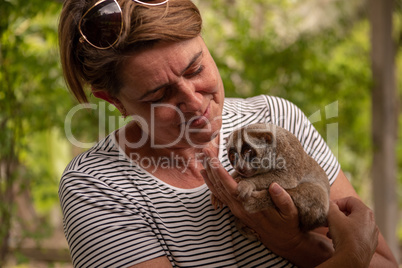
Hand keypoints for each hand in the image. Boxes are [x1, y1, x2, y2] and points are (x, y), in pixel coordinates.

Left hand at [201, 148, 316, 252]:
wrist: (283, 240)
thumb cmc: (287, 224)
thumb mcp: (291, 212)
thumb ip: (283, 200)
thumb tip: (274, 186)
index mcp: (250, 206)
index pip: (230, 187)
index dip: (220, 173)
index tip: (213, 160)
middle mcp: (239, 208)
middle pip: (220, 186)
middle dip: (212, 168)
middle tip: (205, 151)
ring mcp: (236, 209)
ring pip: (217, 190)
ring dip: (209, 174)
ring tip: (204, 158)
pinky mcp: (236, 209)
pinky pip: (220, 195)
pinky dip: (212, 183)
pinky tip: (207, 174)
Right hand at [323, 197, 378, 266]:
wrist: (352, 259)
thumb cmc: (344, 235)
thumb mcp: (333, 217)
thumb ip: (331, 206)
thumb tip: (330, 203)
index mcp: (365, 212)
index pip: (349, 200)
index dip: (337, 202)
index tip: (329, 209)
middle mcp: (372, 222)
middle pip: (352, 212)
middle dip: (338, 215)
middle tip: (328, 220)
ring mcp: (372, 234)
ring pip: (354, 224)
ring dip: (341, 225)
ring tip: (331, 231)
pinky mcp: (369, 244)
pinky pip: (357, 235)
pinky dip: (347, 234)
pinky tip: (337, 239)